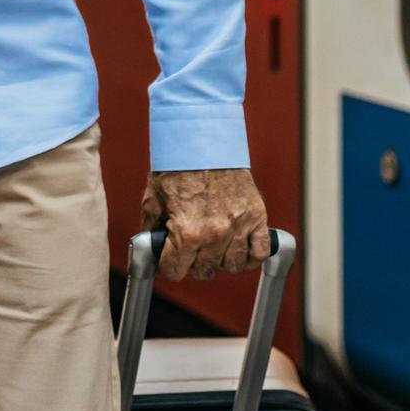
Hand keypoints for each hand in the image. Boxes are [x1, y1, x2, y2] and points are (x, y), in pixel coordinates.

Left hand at [140, 168, 269, 281]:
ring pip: (232, 266)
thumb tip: (149, 248)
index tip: (168, 259)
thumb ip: (151, 227)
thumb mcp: (153, 196)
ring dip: (220, 259)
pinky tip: (239, 248)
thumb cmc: (177, 165)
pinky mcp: (256, 216)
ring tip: (212, 245)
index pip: (174, 271)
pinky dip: (251, 256)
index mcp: (186, 231)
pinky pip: (260, 253)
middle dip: (193, 262)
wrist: (203, 138)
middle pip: (204, 272)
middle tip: (189, 248)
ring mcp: (238, 225)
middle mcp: (214, 233)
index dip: (167, 266)